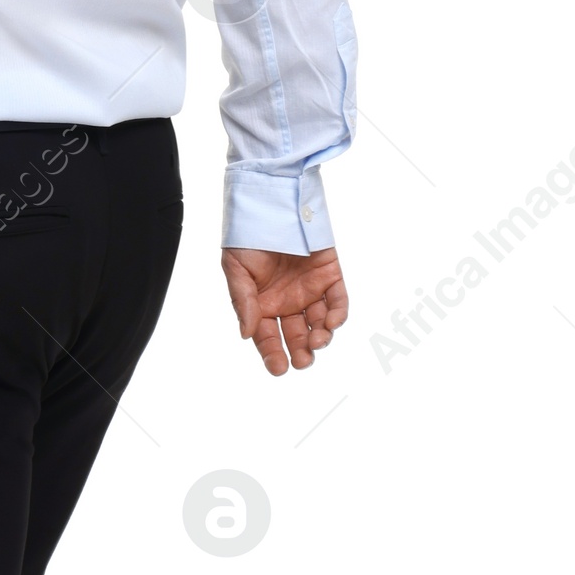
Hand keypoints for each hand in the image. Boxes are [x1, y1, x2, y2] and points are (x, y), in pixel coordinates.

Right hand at [222, 244, 348, 375]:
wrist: (270, 206)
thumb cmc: (247, 238)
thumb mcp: (237, 270)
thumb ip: (244, 301)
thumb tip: (247, 333)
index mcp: (263, 305)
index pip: (268, 337)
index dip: (273, 353)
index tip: (279, 368)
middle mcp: (287, 302)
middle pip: (297, 335)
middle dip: (300, 351)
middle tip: (303, 361)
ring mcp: (310, 290)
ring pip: (320, 323)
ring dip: (321, 336)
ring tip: (317, 342)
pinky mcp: (330, 276)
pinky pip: (338, 301)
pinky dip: (338, 314)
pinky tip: (332, 323)